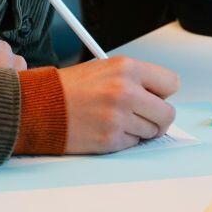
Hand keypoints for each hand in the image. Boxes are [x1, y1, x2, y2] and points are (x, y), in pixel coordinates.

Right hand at [58, 56, 180, 153]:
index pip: (172, 83)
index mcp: (127, 68)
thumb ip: (135, 79)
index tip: (155, 97)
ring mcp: (119, 117)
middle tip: (143, 116)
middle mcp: (126, 91)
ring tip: (115, 119)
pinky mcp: (110, 138)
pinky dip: (123, 139)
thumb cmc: (69, 89)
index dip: (163, 93)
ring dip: (138, 129)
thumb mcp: (105, 68)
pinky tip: (104, 128)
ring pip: (152, 131)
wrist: (39, 106)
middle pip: (168, 113)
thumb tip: (160, 95)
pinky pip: (133, 143)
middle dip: (157, 118)